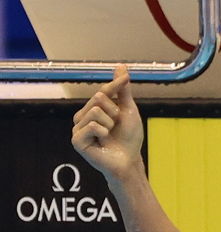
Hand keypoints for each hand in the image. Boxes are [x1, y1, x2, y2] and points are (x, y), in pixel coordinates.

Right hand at [71, 65, 144, 184]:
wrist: (129, 159)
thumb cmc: (129, 138)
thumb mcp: (128, 111)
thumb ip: (122, 90)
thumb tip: (120, 67)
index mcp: (92, 109)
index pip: (103, 90)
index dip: (115, 86)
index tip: (125, 77)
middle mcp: (82, 117)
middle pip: (98, 98)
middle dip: (114, 112)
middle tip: (116, 126)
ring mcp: (77, 128)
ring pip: (95, 111)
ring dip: (110, 123)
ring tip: (109, 134)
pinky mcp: (76, 140)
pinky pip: (92, 125)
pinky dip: (103, 132)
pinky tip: (103, 140)